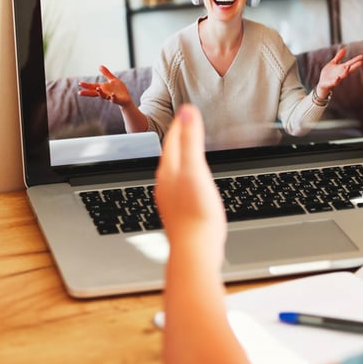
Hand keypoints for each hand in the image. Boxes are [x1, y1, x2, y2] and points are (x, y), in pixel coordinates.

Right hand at [78, 65, 132, 106]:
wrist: (126, 98)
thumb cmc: (119, 90)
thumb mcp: (113, 79)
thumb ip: (106, 73)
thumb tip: (99, 65)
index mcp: (103, 88)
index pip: (92, 87)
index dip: (86, 85)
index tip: (80, 84)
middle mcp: (105, 93)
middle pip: (94, 93)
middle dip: (87, 93)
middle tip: (80, 93)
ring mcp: (110, 97)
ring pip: (103, 96)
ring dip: (100, 93)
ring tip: (97, 89)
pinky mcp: (116, 99)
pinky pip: (113, 98)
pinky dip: (112, 97)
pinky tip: (112, 94)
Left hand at [154, 105, 226, 267]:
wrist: (195, 251)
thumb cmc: (197, 213)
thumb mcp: (195, 170)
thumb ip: (191, 140)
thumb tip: (186, 112)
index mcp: (169, 171)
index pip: (173, 140)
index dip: (181, 124)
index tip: (187, 112)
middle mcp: (166, 184)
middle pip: (172, 155)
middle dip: (179, 140)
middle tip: (187, 128)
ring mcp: (172, 200)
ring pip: (175, 172)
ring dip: (182, 159)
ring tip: (189, 154)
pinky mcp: (180, 213)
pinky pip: (181, 188)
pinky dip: (187, 178)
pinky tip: (192, 186)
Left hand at [315, 48, 362, 97]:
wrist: (322, 83)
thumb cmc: (328, 73)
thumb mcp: (333, 63)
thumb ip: (338, 57)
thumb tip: (344, 49)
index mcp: (342, 68)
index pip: (350, 63)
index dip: (356, 60)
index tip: (362, 56)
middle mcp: (341, 73)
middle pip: (349, 69)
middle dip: (355, 66)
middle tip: (361, 62)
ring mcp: (337, 78)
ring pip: (343, 75)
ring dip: (346, 72)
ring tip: (348, 67)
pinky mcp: (331, 83)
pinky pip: (334, 82)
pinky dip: (336, 80)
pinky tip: (338, 78)